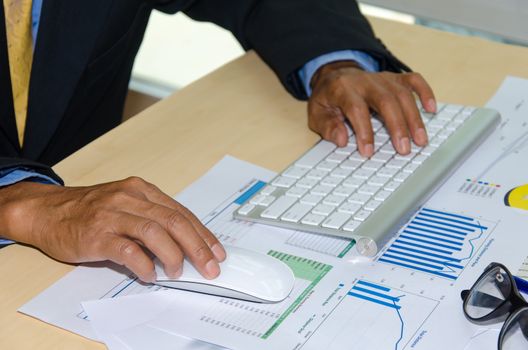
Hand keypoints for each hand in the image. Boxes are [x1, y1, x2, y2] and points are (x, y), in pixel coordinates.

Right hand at [0, 178, 225, 281]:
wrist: (46, 211)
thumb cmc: (90, 210)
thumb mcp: (125, 205)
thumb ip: (151, 219)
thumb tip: (183, 245)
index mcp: (142, 190)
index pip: (181, 213)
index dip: (203, 234)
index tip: (217, 251)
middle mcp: (130, 198)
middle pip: (174, 221)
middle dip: (198, 247)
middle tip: (210, 267)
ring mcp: (113, 215)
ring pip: (155, 232)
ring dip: (173, 256)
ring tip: (179, 272)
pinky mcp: (97, 235)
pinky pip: (128, 251)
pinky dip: (144, 265)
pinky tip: (150, 275)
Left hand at [307, 61, 436, 156]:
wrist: (334, 74)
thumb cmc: (328, 98)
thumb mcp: (317, 113)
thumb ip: (328, 127)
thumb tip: (342, 140)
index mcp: (343, 89)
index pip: (357, 110)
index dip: (364, 132)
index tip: (368, 152)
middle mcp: (365, 81)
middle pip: (385, 101)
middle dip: (397, 126)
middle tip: (404, 149)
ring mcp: (382, 78)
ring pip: (402, 94)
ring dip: (414, 118)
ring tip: (420, 140)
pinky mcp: (394, 78)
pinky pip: (413, 80)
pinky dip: (424, 93)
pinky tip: (431, 109)